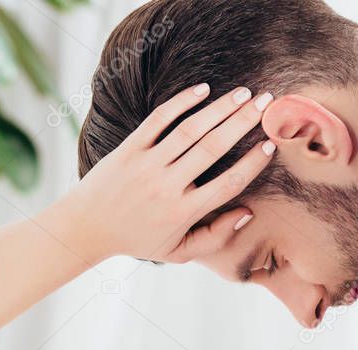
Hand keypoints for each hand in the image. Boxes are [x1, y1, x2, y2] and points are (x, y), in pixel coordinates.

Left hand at [53, 84, 274, 261]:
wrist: (87, 226)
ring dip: (220, 108)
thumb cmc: (138, 239)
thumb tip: (248, 213)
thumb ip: (215, 238)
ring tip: (244, 93)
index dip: (252, 164)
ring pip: (190, 130)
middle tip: (265, 103)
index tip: (271, 145)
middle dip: (243, 123)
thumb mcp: (178, 252)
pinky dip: (181, 102)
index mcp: (183, 212)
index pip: (228, 184)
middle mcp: (167, 186)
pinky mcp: (130, 148)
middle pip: (213, 149)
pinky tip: (203, 90)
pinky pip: (158, 119)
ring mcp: (147, 164)